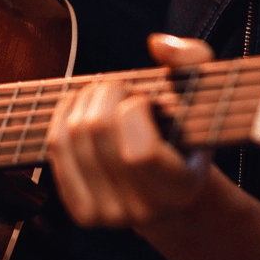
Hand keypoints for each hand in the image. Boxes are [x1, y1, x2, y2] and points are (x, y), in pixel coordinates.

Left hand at [46, 33, 215, 230]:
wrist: (173, 194)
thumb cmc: (188, 135)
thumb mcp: (203, 94)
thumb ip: (193, 59)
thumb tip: (157, 44)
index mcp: (180, 188)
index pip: (139, 152)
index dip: (133, 111)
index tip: (144, 100)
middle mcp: (143, 210)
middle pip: (97, 132)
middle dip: (105, 92)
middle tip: (120, 88)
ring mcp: (109, 215)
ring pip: (72, 136)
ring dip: (84, 99)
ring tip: (104, 96)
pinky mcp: (83, 213)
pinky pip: (56, 149)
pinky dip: (63, 116)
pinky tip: (82, 108)